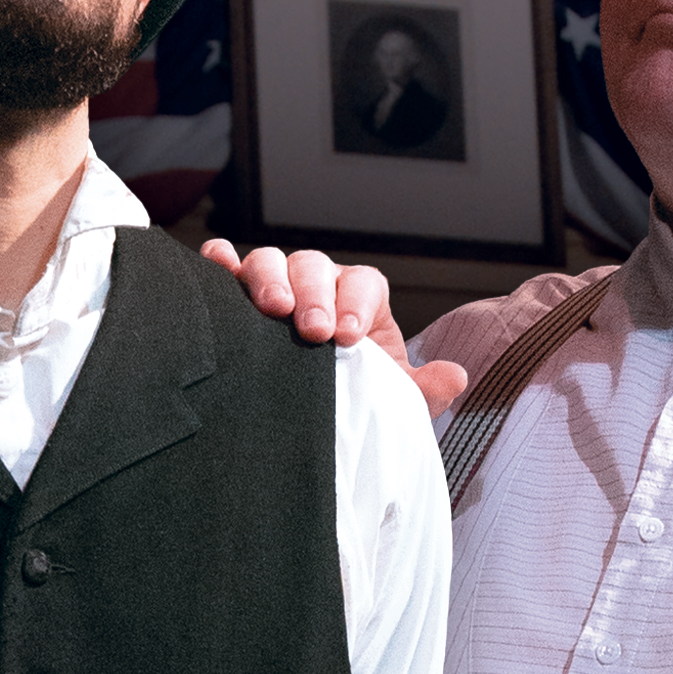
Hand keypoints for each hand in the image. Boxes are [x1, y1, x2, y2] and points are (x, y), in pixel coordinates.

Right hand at [200, 240, 470, 413]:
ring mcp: (277, 285)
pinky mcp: (238, 296)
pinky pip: (229, 267)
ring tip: (272, 309)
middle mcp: (318, 283)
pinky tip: (216, 264)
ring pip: (271, 261)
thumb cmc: (353, 396)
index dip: (356, 303)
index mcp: (359, 298)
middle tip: (313, 331)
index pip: (363, 283)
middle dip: (315, 295)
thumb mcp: (388, 399)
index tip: (349, 337)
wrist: (316, 413)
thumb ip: (421, 388)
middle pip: (315, 267)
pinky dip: (221, 262)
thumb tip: (456, 376)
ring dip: (270, 279)